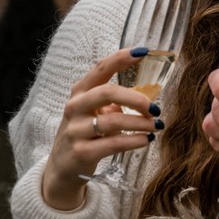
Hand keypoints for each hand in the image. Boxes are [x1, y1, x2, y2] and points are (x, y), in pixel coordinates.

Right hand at [41, 47, 162, 210]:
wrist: (62, 167)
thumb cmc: (84, 134)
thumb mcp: (93, 112)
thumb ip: (113, 101)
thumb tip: (145, 96)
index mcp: (80, 92)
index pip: (100, 69)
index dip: (121, 58)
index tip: (143, 52)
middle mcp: (75, 107)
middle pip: (107, 92)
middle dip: (136, 99)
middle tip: (155, 108)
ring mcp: (76, 130)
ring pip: (113, 121)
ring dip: (140, 123)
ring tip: (156, 126)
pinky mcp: (82, 152)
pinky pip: (113, 144)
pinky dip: (134, 141)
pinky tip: (146, 140)